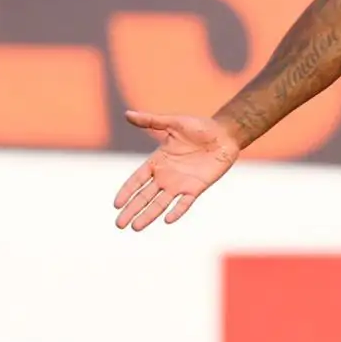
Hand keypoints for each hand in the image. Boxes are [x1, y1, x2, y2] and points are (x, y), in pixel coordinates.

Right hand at [113, 111, 240, 230]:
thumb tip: (127, 114)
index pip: (137, 180)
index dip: (127, 191)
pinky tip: (167, 220)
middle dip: (132, 209)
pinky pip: (185, 202)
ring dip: (148, 215)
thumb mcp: (173, 123)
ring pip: (161, 203)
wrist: (224, 134)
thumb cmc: (199, 127)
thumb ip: (151, 121)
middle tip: (119, 224)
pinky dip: (177, 211)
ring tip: (135, 227)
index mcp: (158, 161)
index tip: (116, 204)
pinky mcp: (196, 187)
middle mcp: (166, 176)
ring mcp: (181, 183)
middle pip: (145, 196)